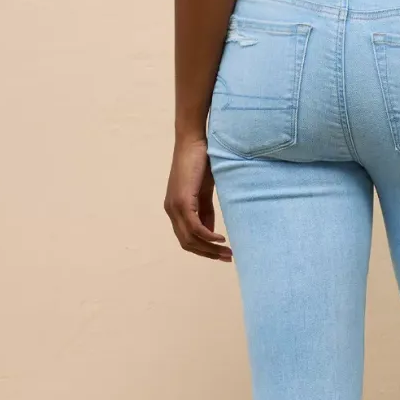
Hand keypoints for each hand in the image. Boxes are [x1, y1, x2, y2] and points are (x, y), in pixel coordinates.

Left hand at [164, 135, 232, 261]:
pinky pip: (195, 228)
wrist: (193, 142)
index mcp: (175, 209)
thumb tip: (210, 231)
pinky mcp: (182, 201)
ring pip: (191, 238)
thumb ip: (205, 211)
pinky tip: (221, 239)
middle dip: (208, 253)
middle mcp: (171, 211)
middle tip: (228, 258)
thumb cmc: (200, 162)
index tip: (221, 254)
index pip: (186, 238)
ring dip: (210, 248)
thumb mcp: (204, 192)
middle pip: (188, 243)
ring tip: (228, 252)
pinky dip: (208, 237)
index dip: (203, 250)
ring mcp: (174, 207)